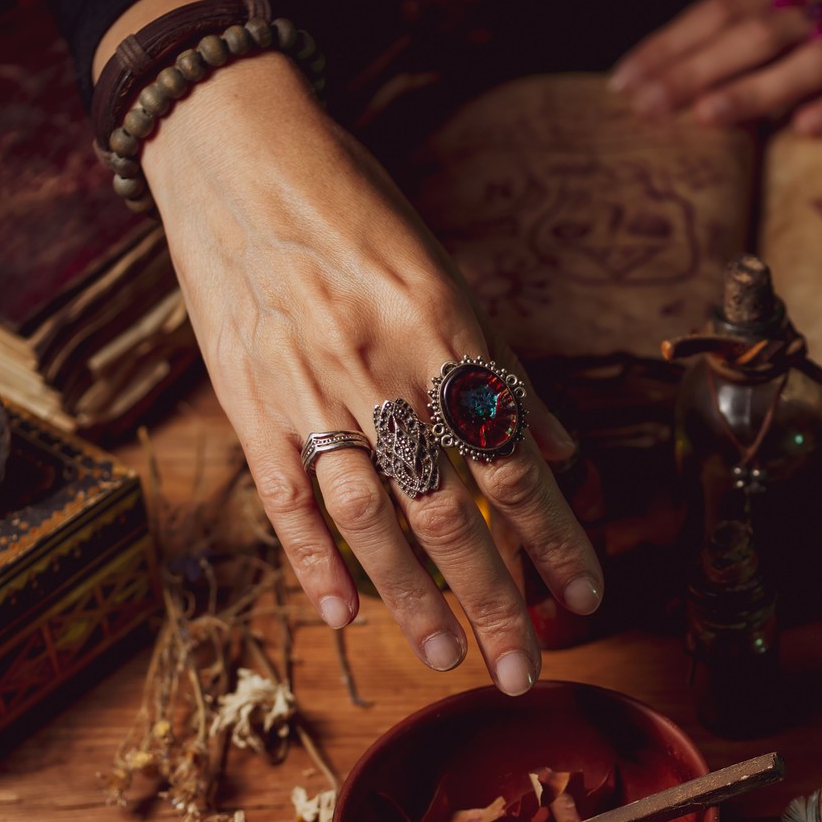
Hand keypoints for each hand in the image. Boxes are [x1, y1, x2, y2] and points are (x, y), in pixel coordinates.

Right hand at [139, 53, 602, 694]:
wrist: (234, 152)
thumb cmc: (353, 210)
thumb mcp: (445, 277)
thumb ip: (502, 372)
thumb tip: (564, 452)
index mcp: (446, 336)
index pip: (517, 463)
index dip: (557, 539)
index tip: (586, 596)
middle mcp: (384, 371)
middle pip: (453, 512)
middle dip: (496, 602)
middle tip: (523, 669)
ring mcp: (312, 393)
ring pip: (373, 520)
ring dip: (412, 599)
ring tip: (443, 657)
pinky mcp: (250, 403)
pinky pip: (287, 499)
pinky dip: (314, 561)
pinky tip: (343, 614)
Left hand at [609, 0, 821, 135]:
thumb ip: (771, 22)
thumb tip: (695, 75)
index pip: (725, 8)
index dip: (674, 44)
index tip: (627, 80)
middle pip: (758, 32)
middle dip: (696, 70)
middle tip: (647, 105)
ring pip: (815, 57)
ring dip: (759, 88)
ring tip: (708, 116)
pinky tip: (808, 129)